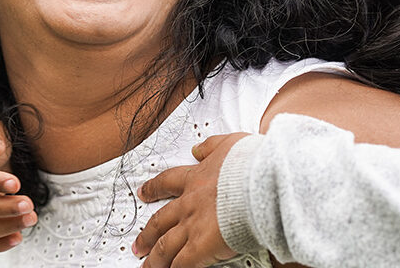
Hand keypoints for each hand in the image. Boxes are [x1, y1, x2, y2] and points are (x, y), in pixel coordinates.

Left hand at [133, 133, 249, 267]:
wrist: (261, 183)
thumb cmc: (252, 164)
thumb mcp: (229, 144)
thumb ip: (211, 146)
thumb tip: (197, 148)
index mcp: (196, 178)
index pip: (167, 183)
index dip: (153, 189)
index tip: (144, 193)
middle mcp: (189, 203)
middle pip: (160, 221)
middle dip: (147, 234)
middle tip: (138, 243)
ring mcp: (193, 225)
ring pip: (166, 245)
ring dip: (155, 258)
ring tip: (147, 266)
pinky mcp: (201, 246)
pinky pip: (183, 263)